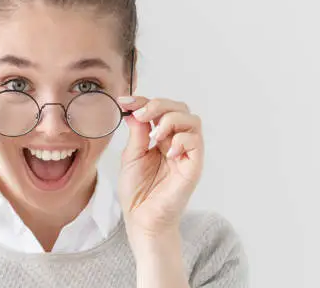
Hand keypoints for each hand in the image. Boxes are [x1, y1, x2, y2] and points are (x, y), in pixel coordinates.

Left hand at [117, 96, 203, 243]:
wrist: (141, 219)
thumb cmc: (137, 192)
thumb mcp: (131, 156)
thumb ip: (137, 133)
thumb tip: (134, 110)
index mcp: (160, 137)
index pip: (158, 109)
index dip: (142, 100)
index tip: (124, 101)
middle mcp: (176, 141)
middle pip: (179, 108)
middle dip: (158, 104)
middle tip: (141, 114)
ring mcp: (186, 153)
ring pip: (192, 120)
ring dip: (171, 119)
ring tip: (154, 134)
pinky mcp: (193, 166)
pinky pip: (195, 142)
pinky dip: (181, 140)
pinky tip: (167, 151)